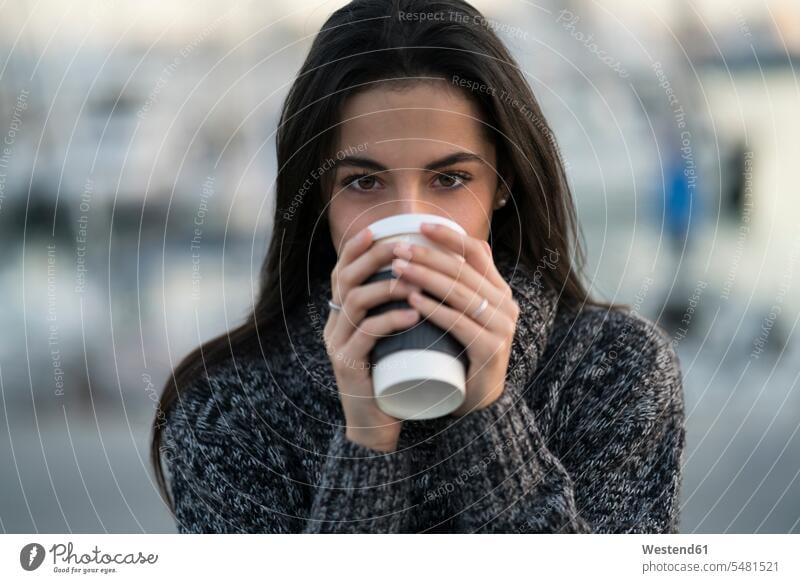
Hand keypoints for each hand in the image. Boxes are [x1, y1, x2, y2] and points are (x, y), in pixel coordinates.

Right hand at [323, 227, 422, 450]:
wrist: (379, 423)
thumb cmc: (393, 375)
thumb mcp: (393, 336)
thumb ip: (399, 309)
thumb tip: (428, 274)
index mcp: (342, 314)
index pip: (342, 270)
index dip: (356, 247)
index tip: (378, 230)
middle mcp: (334, 325)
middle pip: (345, 279)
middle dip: (374, 258)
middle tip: (403, 250)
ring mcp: (338, 346)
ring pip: (354, 302)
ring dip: (386, 286)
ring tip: (415, 282)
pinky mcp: (348, 366)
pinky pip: (365, 335)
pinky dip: (390, 320)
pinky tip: (412, 314)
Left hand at [389, 222, 519, 416]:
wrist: (478, 398)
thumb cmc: (464, 351)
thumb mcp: (467, 313)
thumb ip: (463, 283)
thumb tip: (457, 244)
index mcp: (499, 290)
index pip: (476, 252)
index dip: (449, 236)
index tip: (420, 225)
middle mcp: (505, 304)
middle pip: (463, 271)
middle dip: (427, 256)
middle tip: (397, 250)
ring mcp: (500, 328)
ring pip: (459, 294)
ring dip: (425, 278)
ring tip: (397, 270)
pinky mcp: (490, 350)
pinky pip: (459, 324)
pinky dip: (434, 310)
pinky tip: (413, 301)